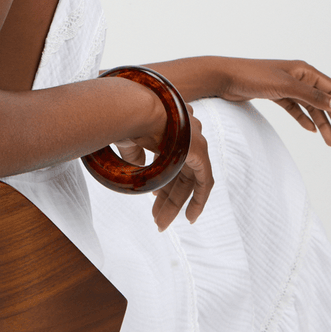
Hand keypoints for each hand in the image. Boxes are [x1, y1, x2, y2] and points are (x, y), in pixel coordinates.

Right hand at [118, 106, 212, 231]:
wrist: (135, 109)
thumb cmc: (127, 119)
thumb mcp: (129, 141)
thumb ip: (136, 154)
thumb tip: (139, 165)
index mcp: (169, 125)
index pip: (170, 157)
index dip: (163, 179)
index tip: (154, 195)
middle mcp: (186, 131)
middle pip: (179, 171)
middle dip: (166, 196)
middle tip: (156, 216)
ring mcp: (195, 140)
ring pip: (189, 179)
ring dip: (175, 202)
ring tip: (162, 222)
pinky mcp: (199, 151)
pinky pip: (204, 181)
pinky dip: (198, 200)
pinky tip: (190, 217)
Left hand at [216, 57, 330, 147]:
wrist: (223, 77)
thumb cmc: (252, 76)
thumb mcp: (286, 87)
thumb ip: (313, 97)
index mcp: (305, 71)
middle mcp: (299, 77)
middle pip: (326, 101)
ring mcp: (287, 86)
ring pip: (312, 107)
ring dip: (324, 125)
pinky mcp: (276, 94)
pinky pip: (297, 108)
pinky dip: (305, 119)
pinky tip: (312, 131)